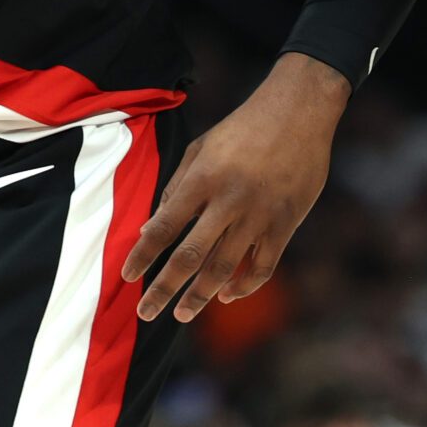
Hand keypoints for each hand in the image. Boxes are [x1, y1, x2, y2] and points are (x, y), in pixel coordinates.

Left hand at [120, 55, 345, 320]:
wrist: (300, 111)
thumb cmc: (242, 128)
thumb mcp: (201, 148)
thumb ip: (176, 188)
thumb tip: (151, 228)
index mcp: (203, 178)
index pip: (165, 225)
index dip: (143, 254)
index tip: (126, 276)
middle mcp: (229, 200)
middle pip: (190, 255)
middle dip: (165, 288)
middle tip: (145, 313)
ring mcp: (260, 215)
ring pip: (225, 268)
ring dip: (200, 296)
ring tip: (182, 314)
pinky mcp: (286, 223)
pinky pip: (263, 266)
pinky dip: (244, 286)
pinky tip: (226, 295)